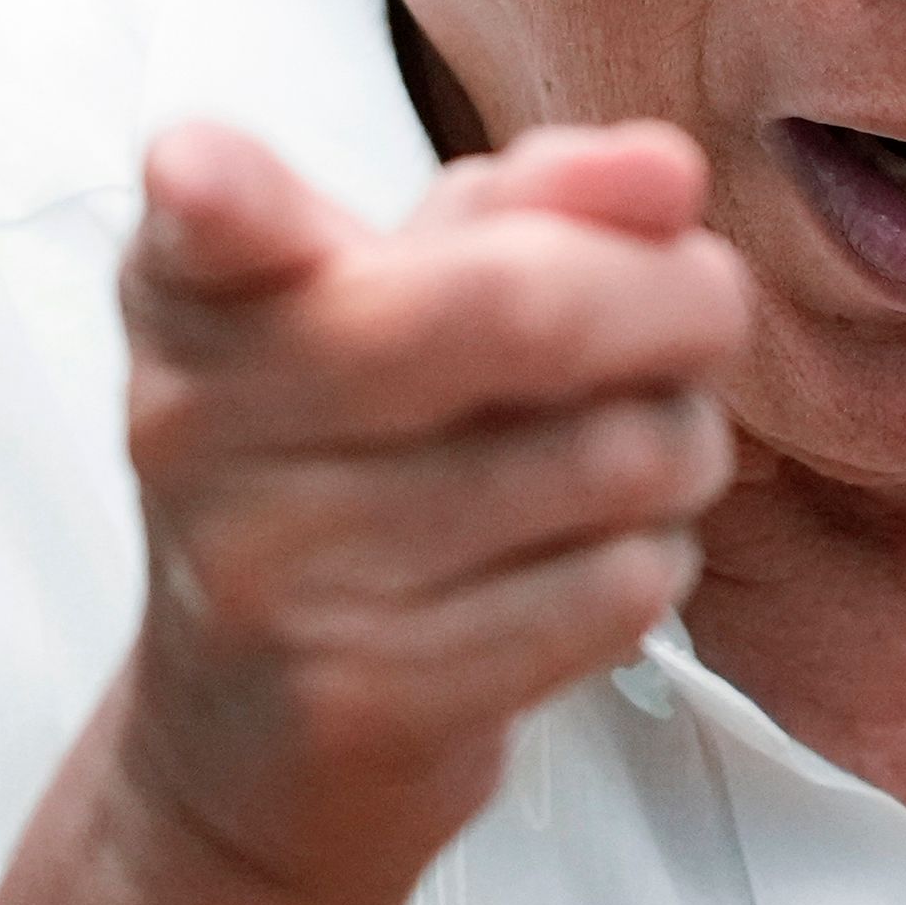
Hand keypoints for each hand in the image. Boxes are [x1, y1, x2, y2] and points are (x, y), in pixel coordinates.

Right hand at [0, 117, 748, 904]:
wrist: (253, 736)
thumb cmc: (358, 464)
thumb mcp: (407, 300)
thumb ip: (534, 204)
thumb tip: (664, 172)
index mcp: (200, 299)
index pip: (202, 227)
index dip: (211, 189)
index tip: (197, 167)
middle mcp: (205, 432)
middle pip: (515, 311)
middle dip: (672, 296)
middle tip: (708, 301)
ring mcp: (278, 578)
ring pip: (608, 455)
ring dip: (683, 438)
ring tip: (643, 444)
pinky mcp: (365, 702)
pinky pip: (614, 587)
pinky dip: (655, 555)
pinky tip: (597, 552)